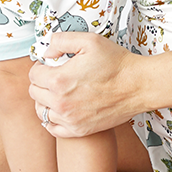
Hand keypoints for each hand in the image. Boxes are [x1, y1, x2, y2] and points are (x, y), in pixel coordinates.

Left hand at [28, 32, 142, 137]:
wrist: (138, 85)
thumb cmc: (116, 62)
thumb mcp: (89, 40)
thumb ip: (61, 40)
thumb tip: (47, 52)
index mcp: (59, 80)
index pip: (33, 75)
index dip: (41, 66)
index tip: (52, 64)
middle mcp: (61, 103)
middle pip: (35, 93)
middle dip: (42, 82)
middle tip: (56, 76)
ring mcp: (70, 119)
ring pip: (41, 111)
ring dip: (45, 101)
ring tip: (58, 92)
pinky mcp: (80, 130)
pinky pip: (53, 128)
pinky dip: (53, 119)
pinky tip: (62, 109)